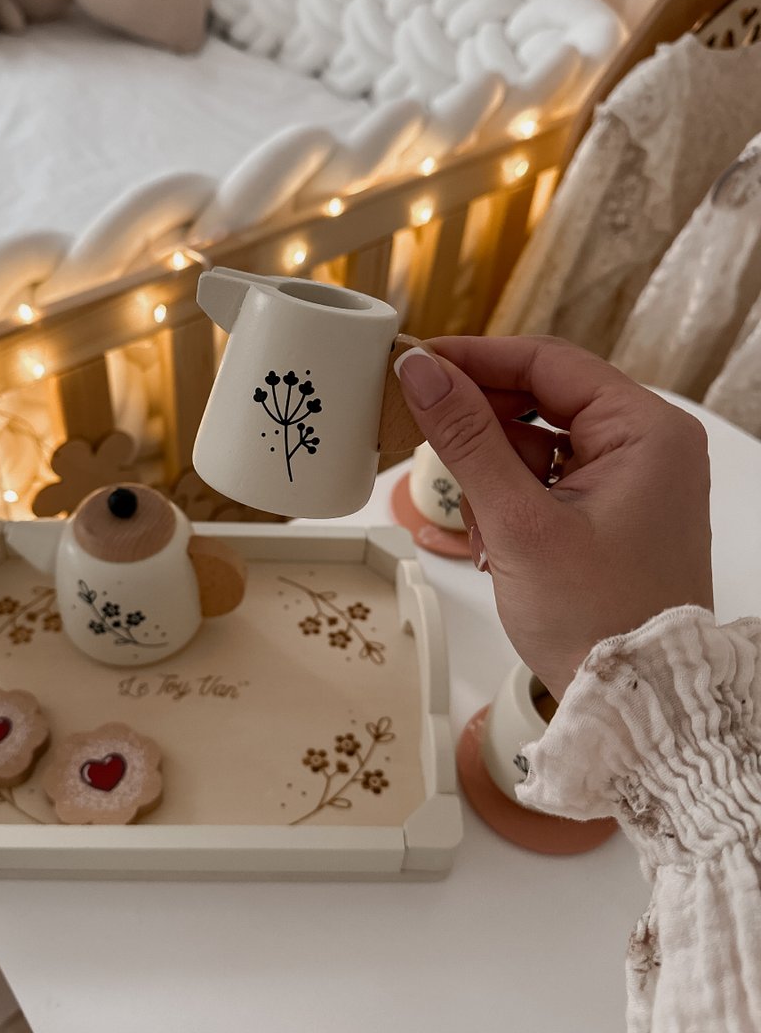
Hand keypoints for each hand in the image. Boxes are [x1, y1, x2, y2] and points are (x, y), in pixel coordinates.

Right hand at [396, 336, 713, 697]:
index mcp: (646, 431)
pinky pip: (549, 479)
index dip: (476, 358)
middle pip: (543, 400)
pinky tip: (502, 545)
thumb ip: (466, 438)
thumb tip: (421, 371)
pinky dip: (514, 502)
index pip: (548, 363)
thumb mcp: (519, 522)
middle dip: (485, 431)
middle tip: (431, 445)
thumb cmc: (593, 618)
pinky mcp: (615, 509)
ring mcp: (634, 478)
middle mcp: (648, 444)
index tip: (416, 363)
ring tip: (489, 532)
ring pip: (538, 443)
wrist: (634, 706)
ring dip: (497, 477)